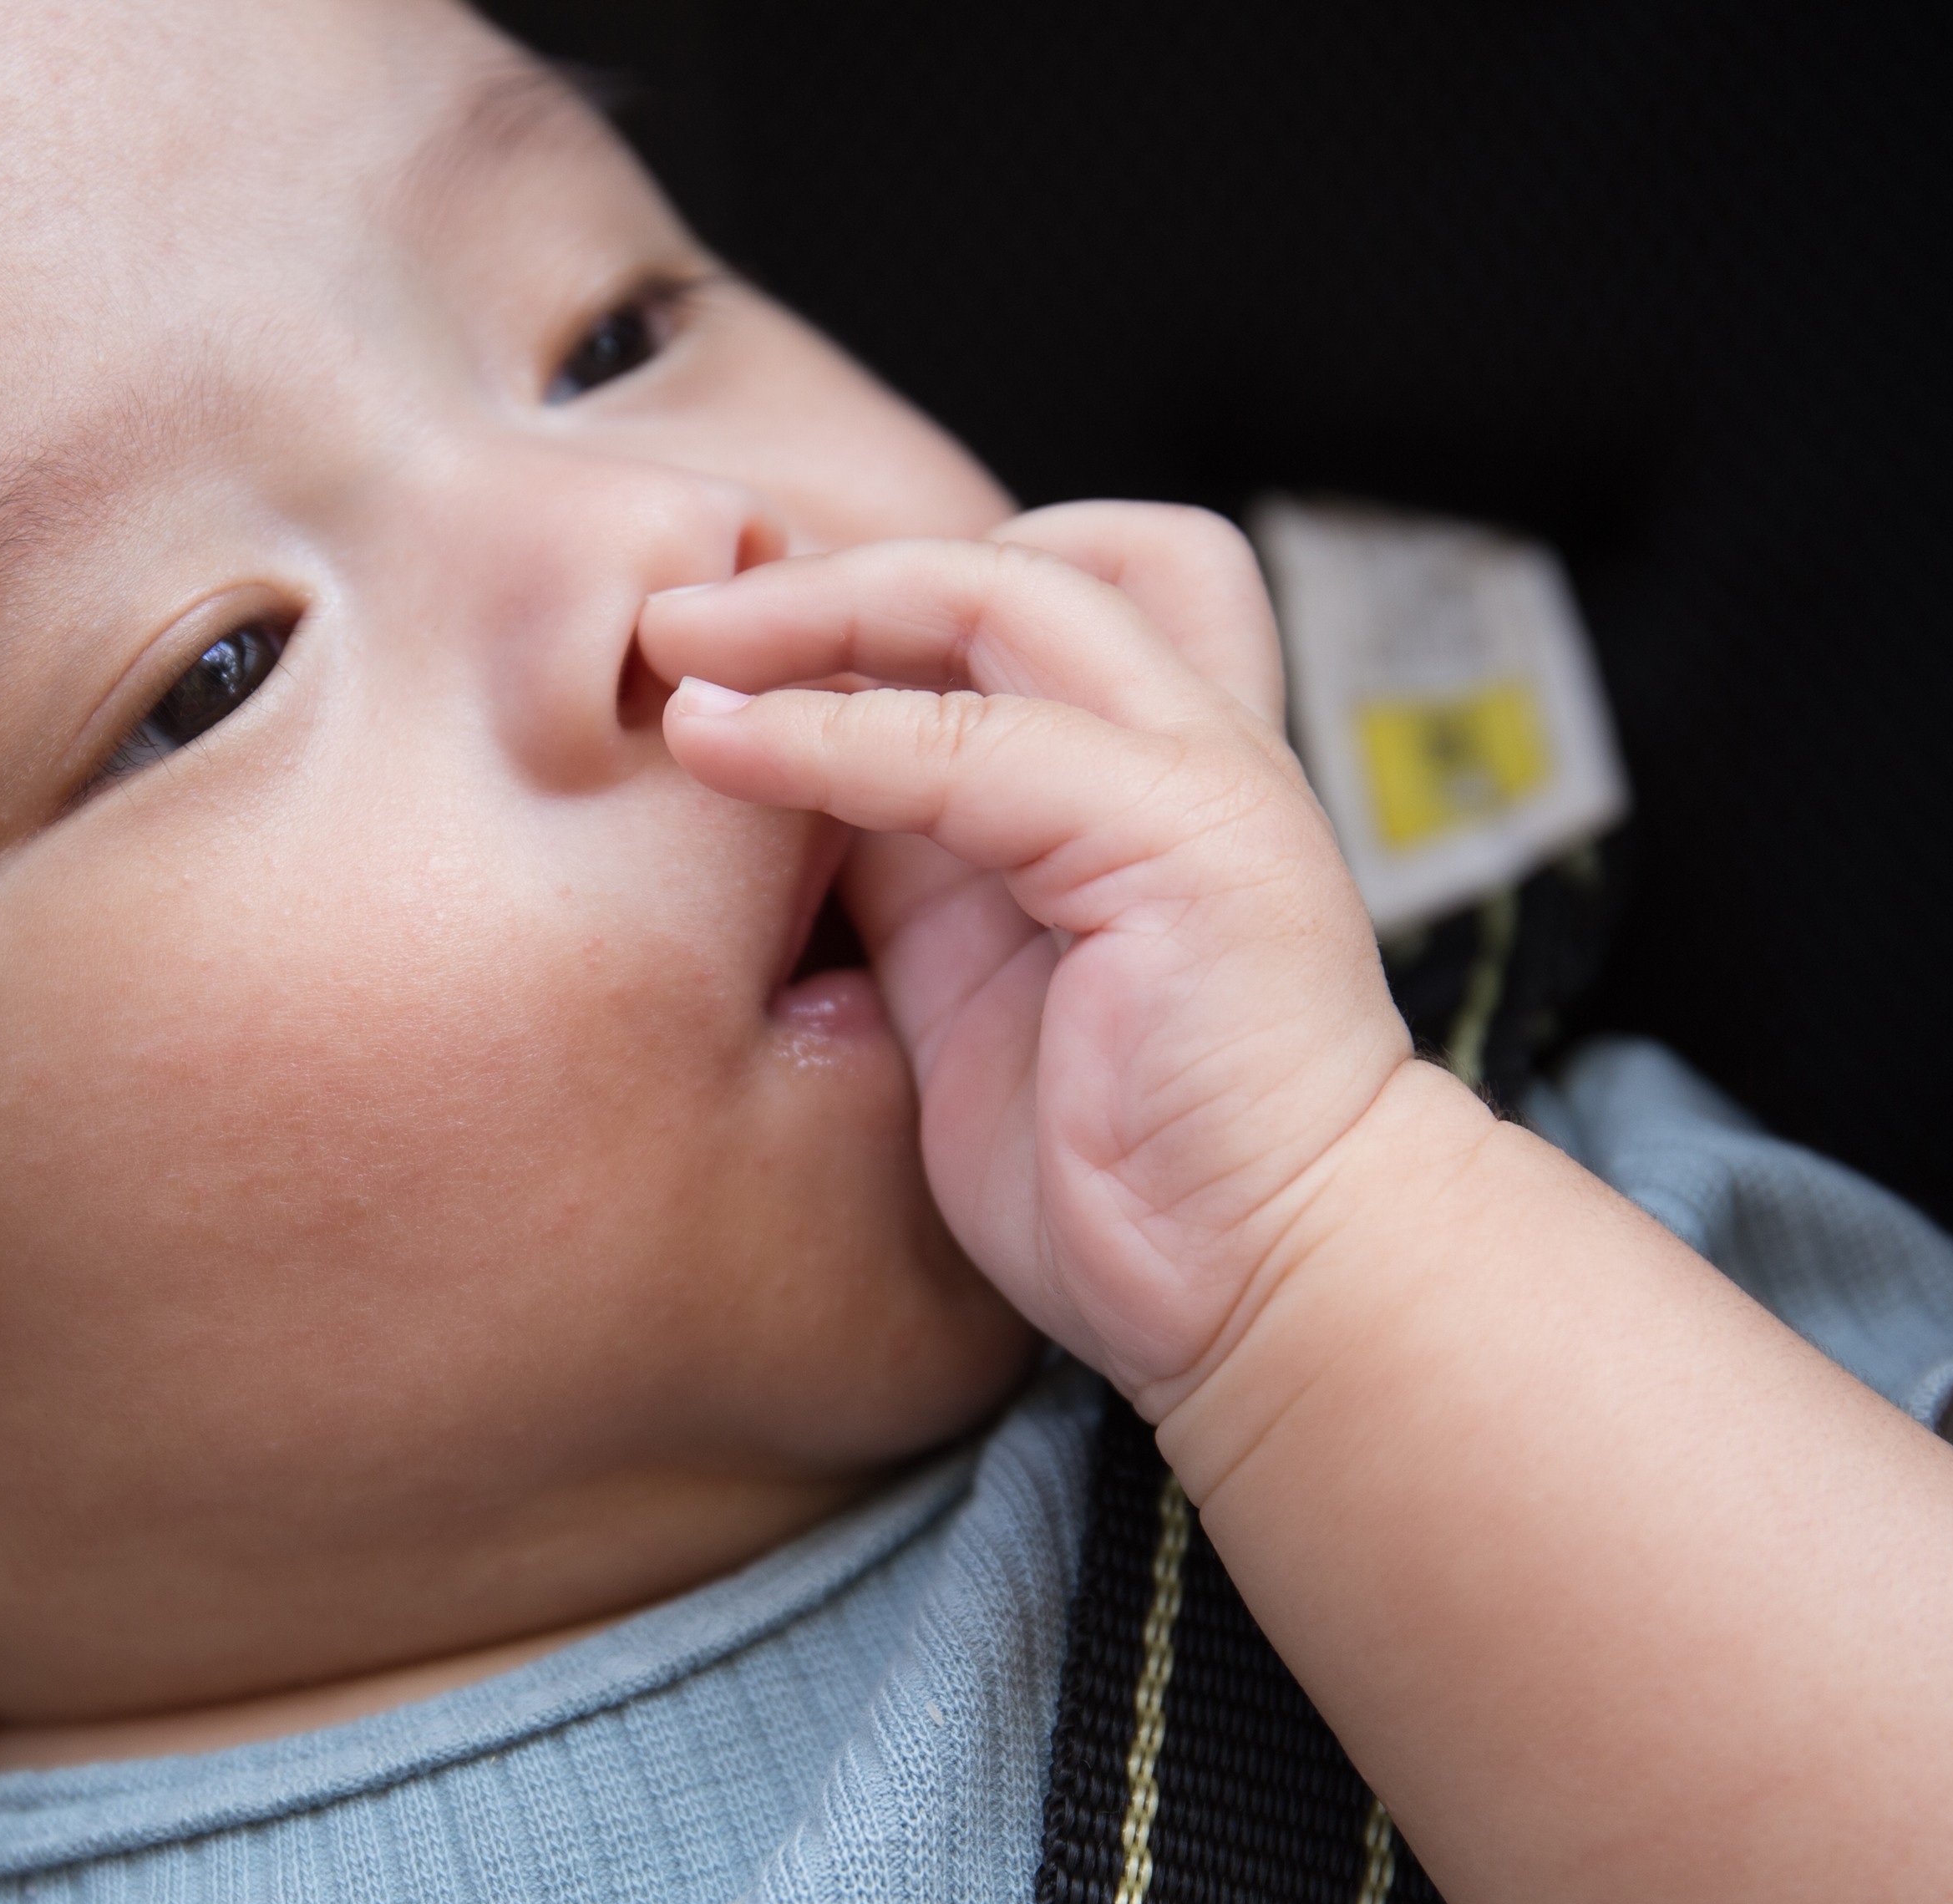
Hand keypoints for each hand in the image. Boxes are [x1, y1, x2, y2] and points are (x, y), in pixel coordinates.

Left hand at [643, 503, 1412, 1403]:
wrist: (1277, 1290)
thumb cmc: (1131, 1177)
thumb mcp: (969, 987)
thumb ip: (906, 870)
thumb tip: (774, 789)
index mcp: (1143, 776)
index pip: (1028, 596)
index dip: (874, 598)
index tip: (723, 653)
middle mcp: (1188, 745)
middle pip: (1013, 564)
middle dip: (827, 575)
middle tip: (675, 616)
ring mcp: (1199, 778)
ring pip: (998, 600)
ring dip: (814, 615)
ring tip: (678, 649)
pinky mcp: (1180, 839)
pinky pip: (972, 748)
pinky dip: (826, 734)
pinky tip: (718, 747)